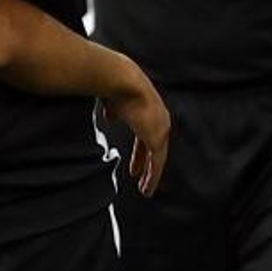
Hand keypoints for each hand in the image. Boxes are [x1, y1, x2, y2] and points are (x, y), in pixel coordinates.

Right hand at [104, 80, 169, 196]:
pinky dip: (153, 177)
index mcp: (148, 109)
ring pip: (158, 158)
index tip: (134, 163)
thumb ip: (113, 111)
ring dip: (151, 174)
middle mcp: (159, 119)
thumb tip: (110, 117)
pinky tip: (146, 189)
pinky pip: (157, 163)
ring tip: (145, 189)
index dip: (140, 150)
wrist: (121, 80)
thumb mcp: (112, 100)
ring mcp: (161, 128)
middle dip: (146, 162)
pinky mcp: (158, 138)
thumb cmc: (113, 85)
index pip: (146, 134)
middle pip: (154, 146)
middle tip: (139, 175)